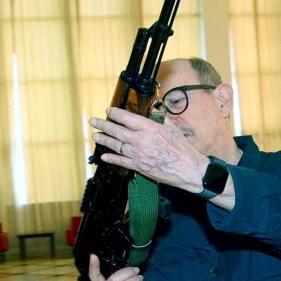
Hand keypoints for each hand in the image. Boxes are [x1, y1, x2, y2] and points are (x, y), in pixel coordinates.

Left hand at [89, 107, 207, 191]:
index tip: (109, 111)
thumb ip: (161, 120)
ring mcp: (137, 154)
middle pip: (116, 131)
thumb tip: (156, 112)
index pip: (126, 118)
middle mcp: (139, 140)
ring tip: (95, 136)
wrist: (187, 169)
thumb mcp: (172, 129)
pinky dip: (111, 158)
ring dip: (104, 140)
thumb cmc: (182, 149)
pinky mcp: (138, 166)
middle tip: (94, 122)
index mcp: (148, 128)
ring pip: (115, 145)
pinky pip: (121, 161)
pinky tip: (104, 156)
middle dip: (103, 125)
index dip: (115, 113)